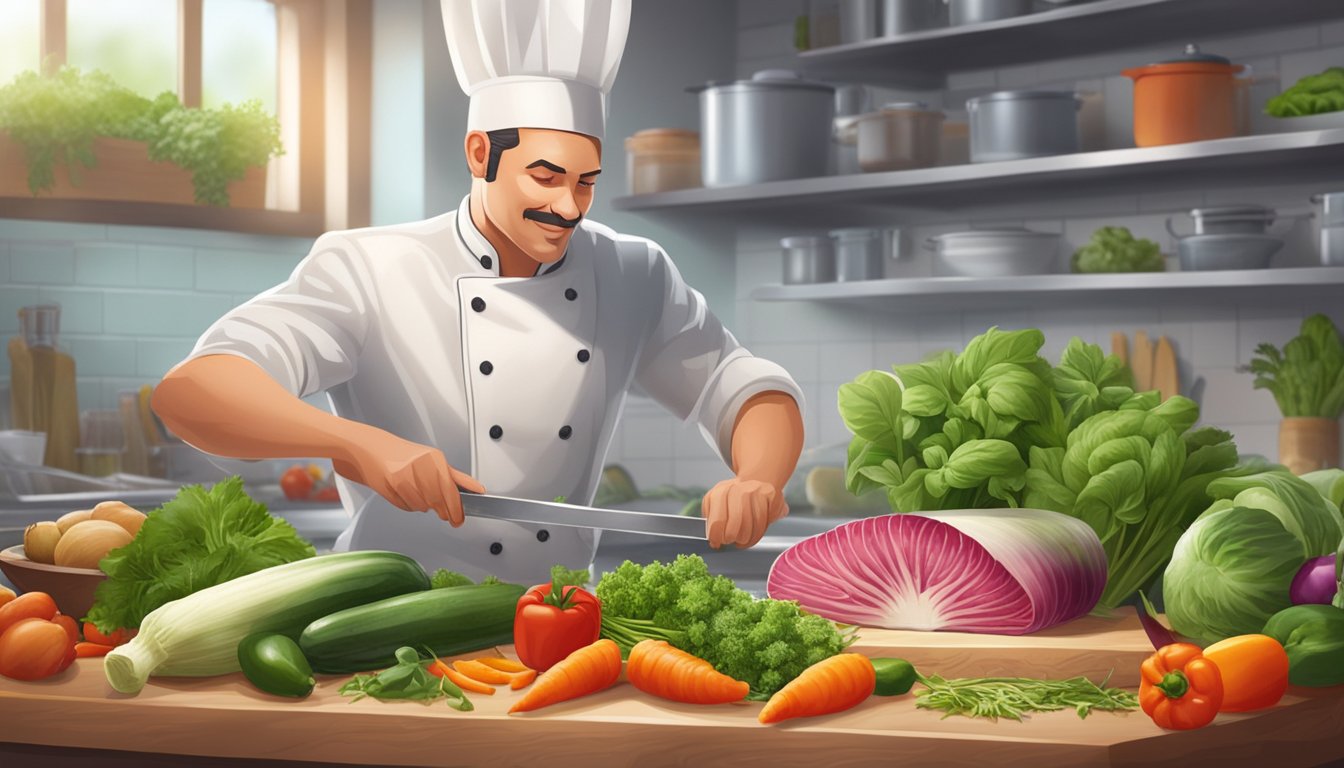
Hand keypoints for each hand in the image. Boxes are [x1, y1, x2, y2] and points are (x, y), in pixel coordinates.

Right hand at [332, 426, 483, 525]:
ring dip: (425, 506)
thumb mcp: (434, 461)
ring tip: (417, 491)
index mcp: (435, 460)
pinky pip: (409, 507)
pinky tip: (405, 492)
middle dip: (444, 511)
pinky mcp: (393, 487)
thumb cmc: (405, 456)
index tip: (460, 518)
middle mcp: (422, 468)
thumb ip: (455, 477)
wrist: (374, 452)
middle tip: (446, 514)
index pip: (452, 490)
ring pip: (424, 507)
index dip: (457, 508)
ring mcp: (406, 478)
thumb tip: (476, 490)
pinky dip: (410, 505)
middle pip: (438, 502)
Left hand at [702, 477, 787, 548]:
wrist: (756, 480)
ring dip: (748, 539)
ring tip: (744, 538)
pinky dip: (762, 530)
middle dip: (733, 539)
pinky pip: (768, 521)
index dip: (717, 537)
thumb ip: (711, 521)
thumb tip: (714, 542)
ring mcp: (756, 491)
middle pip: (735, 527)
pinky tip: (756, 529)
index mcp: (720, 492)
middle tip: (732, 540)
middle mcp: (738, 490)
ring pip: (753, 527)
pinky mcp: (772, 495)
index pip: (717, 522)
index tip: (717, 543)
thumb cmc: (733, 497)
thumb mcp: (715, 503)